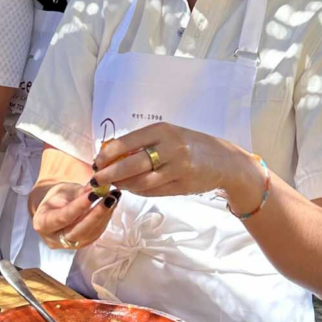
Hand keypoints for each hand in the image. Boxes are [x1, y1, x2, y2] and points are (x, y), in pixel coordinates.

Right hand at [33, 180, 120, 251]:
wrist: (55, 208)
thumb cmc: (56, 197)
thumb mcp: (63, 191)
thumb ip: (79, 192)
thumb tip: (96, 188)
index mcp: (42, 224)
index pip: (63, 217)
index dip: (79, 207)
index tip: (94, 194)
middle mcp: (54, 239)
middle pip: (78, 230)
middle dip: (96, 214)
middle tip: (109, 198)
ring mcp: (69, 245)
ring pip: (90, 233)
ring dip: (104, 216)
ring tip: (113, 198)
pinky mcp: (82, 244)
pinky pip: (95, 234)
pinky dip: (105, 219)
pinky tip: (111, 206)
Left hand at [91, 123, 252, 202]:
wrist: (224, 161)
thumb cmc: (189, 145)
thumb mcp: (166, 136)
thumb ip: (141, 143)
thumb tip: (109, 154)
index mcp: (162, 130)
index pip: (125, 143)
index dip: (106, 155)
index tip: (96, 162)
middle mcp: (170, 147)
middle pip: (130, 165)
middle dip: (109, 174)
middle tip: (97, 179)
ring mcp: (178, 167)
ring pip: (140, 181)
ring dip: (123, 185)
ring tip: (114, 184)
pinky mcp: (183, 185)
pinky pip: (153, 191)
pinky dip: (138, 191)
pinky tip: (132, 188)